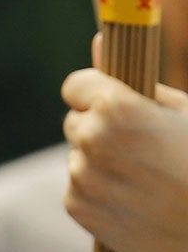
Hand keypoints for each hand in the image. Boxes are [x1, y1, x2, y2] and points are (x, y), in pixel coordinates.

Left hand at [63, 65, 187, 251]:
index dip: (96, 93)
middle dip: (100, 128)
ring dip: (99, 162)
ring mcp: (83, 176)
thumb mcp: (182, 111)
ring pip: (77, 157)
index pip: (75, 85)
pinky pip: (77, 189)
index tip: (112, 103)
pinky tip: (135, 198)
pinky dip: (98, 192)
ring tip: (146, 176)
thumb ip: (134, 80)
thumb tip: (97, 42)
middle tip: (143, 147)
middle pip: (75, 121)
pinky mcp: (78, 208)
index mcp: (117, 108)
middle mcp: (92, 140)